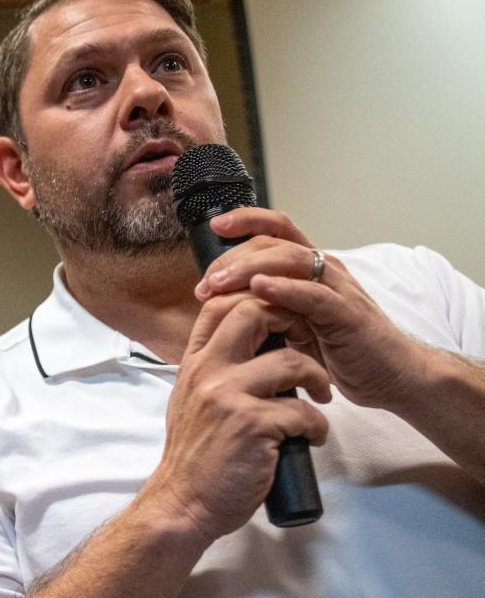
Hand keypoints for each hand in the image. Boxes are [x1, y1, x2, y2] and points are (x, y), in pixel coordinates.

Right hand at [145, 291, 331, 543]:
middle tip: (309, 344)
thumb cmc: (195, 458)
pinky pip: (303, 411)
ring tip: (321, 398)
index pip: (219, 305)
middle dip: (291, 321)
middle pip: (253, 312)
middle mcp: (207, 372)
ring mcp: (228, 396)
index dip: (256, 297)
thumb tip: (246, 350)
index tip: (282, 318)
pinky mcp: (252, 425)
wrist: (183, 503)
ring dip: (317, 378)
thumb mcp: (191, 401)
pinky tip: (310, 438)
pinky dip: (316, 425)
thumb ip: (213, 373)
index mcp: (194, 364)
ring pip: (290, 361)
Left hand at [192, 207, 426, 409]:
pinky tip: (260, 289)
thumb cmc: (341, 351)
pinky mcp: (348, 314)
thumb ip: (266, 306)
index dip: (246, 220)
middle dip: (234, 258)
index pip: (276, 230)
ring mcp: (339, 289)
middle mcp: (325, 270)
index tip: (214, 225)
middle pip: (274, 243)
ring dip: (249, 269)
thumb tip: (219, 300)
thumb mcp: (295, 324)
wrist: (391, 377)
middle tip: (206, 282)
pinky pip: (314, 294)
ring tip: (219, 284)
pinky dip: (285, 289)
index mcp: (310, 269)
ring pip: (291, 261)